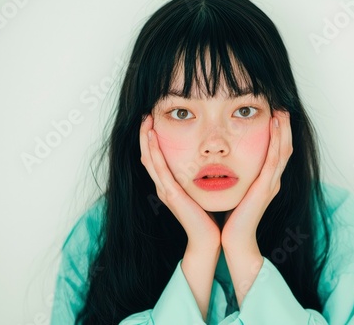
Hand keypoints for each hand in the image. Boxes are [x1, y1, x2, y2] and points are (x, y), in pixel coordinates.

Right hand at [140, 114, 220, 249]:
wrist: (209, 239)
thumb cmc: (208, 216)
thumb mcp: (200, 191)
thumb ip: (198, 177)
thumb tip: (207, 160)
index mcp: (169, 185)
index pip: (155, 158)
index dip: (151, 140)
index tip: (153, 120)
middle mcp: (163, 186)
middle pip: (147, 155)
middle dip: (144, 135)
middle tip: (145, 114)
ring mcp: (165, 190)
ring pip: (149, 159)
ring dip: (145, 139)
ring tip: (145, 119)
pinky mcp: (171, 195)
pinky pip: (158, 169)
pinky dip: (153, 152)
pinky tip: (151, 137)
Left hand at [221, 110, 292, 248]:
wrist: (234, 239)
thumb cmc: (231, 216)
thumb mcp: (236, 191)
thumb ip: (237, 176)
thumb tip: (225, 160)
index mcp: (265, 180)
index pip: (276, 151)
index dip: (278, 132)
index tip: (274, 113)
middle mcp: (272, 180)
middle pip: (284, 147)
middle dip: (284, 127)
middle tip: (282, 106)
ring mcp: (271, 183)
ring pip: (283, 150)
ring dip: (283, 130)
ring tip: (281, 111)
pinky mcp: (266, 188)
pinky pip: (274, 160)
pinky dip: (276, 141)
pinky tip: (275, 126)